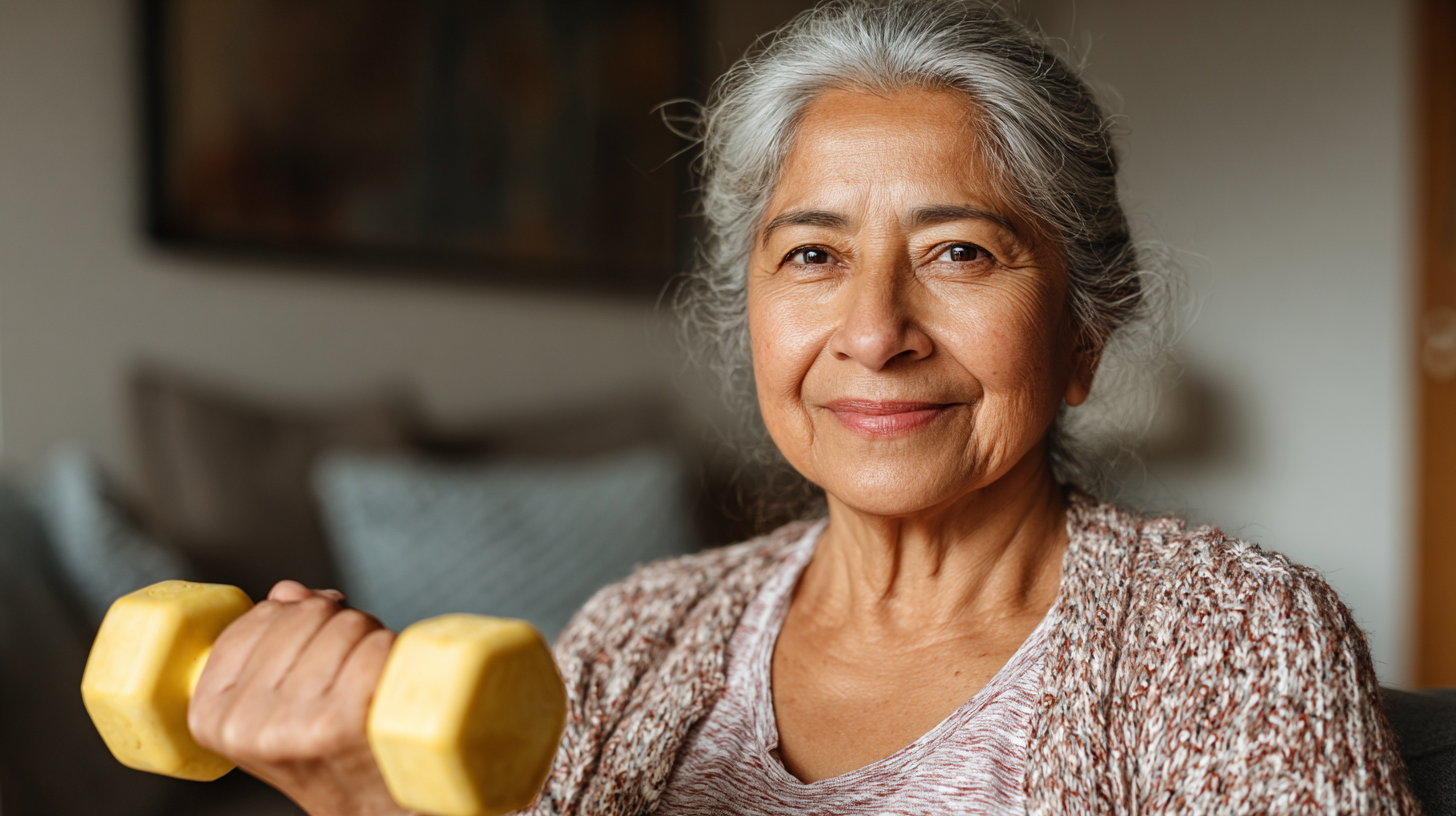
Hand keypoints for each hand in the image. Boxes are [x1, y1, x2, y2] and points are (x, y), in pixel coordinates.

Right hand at [188, 581, 411, 815]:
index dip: (300, 614)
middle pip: (307, 614)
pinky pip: (374, 647)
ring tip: (369, 679)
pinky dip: (391, 653)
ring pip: (346, 624)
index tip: (317, 642)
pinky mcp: (339, 723)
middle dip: (340, 624)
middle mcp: (242, 723)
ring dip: (369, 638)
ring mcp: (290, 725)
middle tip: (351, 665)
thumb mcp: (277, 704)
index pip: (261, 616)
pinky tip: (387, 684)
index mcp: (209, 713)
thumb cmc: (328, 752)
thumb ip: (272, 641)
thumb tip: (287, 592)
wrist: (372, 810)